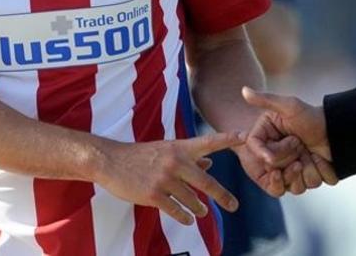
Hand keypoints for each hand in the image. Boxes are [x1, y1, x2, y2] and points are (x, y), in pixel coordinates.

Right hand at [94, 130, 244, 225]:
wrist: (110, 161)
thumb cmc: (141, 155)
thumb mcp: (165, 150)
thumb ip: (189, 157)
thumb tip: (210, 163)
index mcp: (179, 148)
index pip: (208, 142)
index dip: (227, 139)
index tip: (245, 136)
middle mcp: (175, 162)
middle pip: (206, 183)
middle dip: (223, 196)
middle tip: (234, 206)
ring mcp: (164, 179)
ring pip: (191, 200)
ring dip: (199, 209)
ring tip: (202, 213)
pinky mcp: (153, 195)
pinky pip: (176, 210)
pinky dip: (184, 217)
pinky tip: (188, 220)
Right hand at [242, 86, 337, 194]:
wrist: (338, 129)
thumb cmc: (312, 116)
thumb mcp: (289, 106)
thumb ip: (266, 99)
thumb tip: (244, 90)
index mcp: (269, 141)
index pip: (259, 153)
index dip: (267, 155)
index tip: (270, 157)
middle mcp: (278, 158)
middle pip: (275, 172)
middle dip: (290, 158)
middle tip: (299, 143)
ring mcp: (293, 170)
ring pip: (294, 184)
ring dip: (307, 168)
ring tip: (311, 153)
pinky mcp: (308, 178)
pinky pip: (310, 184)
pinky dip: (319, 172)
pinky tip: (321, 159)